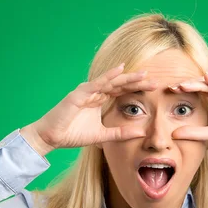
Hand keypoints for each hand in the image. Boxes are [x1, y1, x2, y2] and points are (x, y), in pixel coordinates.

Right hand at [22, 64, 156, 152]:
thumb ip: (121, 133)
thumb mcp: (103, 135)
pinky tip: (119, 70)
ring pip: (110, 82)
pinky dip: (107, 77)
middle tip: (155, 80)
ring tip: (142, 75)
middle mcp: (95, 93)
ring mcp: (87, 92)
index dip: (137, 89)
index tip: (154, 88)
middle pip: (120, 84)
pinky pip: (96, 84)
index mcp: (100, 100)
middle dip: (137, 82)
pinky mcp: (79, 94)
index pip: (122, 91)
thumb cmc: (73, 134)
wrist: (52, 137)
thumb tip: (141, 133)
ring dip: (126, 78)